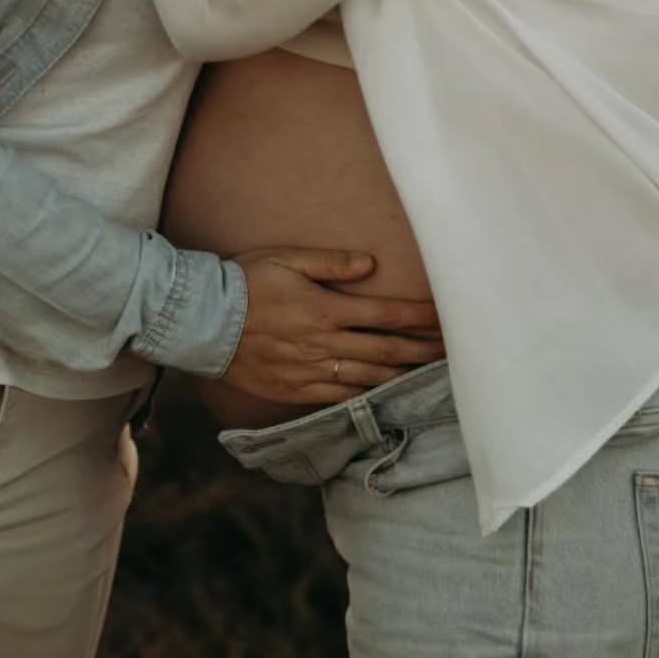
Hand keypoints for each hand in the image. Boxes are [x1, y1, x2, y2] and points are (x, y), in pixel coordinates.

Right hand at [223, 248, 444, 404]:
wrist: (204, 322)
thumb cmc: (245, 282)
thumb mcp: (286, 259)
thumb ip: (330, 262)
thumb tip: (370, 264)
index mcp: (325, 309)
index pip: (385, 314)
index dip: (419, 318)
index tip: (446, 318)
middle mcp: (324, 344)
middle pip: (386, 350)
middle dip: (423, 350)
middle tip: (454, 352)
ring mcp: (312, 371)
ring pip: (370, 377)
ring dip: (403, 375)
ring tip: (430, 375)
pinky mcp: (298, 390)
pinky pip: (343, 397)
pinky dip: (369, 395)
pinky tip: (386, 393)